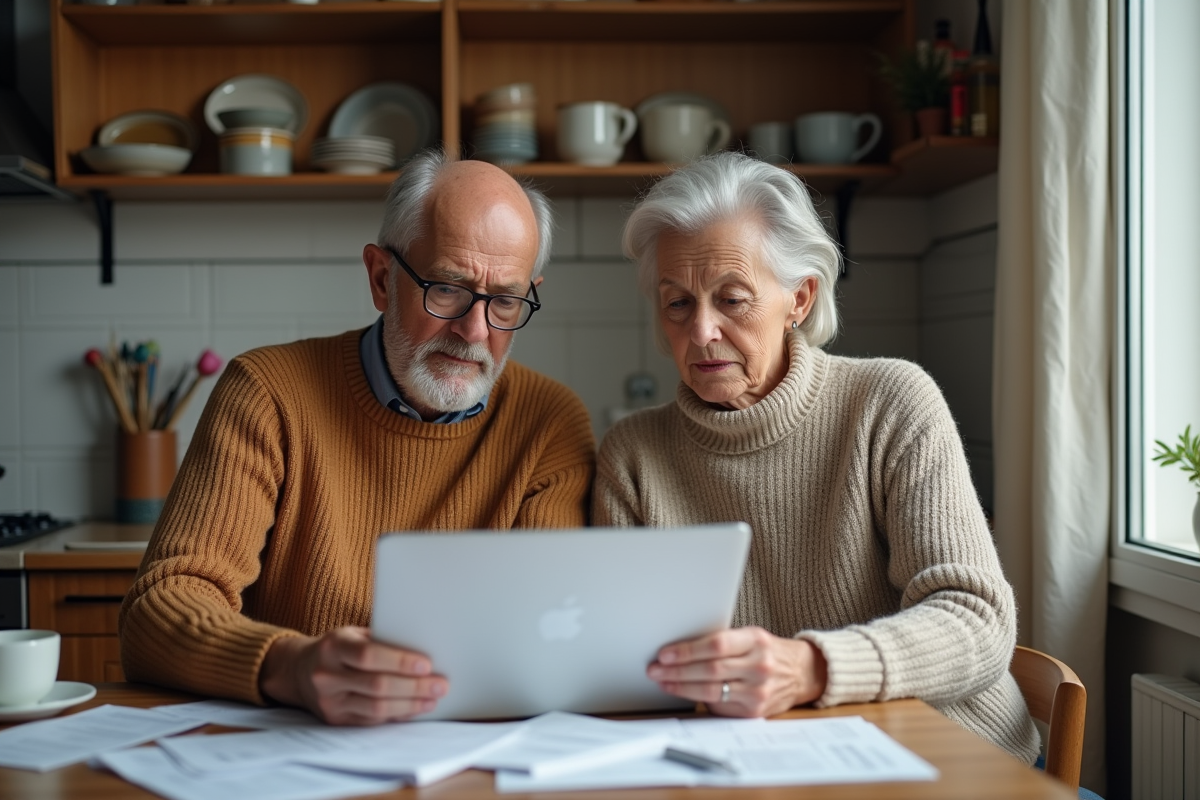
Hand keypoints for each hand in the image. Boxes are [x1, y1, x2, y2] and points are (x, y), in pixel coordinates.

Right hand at [259, 626, 447, 724]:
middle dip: (414, 687)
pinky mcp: (335, 719)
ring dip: (410, 705)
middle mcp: (326, 674)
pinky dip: (398, 715)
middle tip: (440, 685)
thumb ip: (382, 640)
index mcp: (333, 646)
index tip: (427, 664)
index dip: (399, 661)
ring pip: (376, 708)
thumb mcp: (354, 634)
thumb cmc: (340, 647)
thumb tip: (425, 650)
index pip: (368, 656)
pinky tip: (415, 708)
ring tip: (433, 698)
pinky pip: (372, 720)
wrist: (299, 670)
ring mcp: (329, 701)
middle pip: (377, 685)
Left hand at [646, 626, 826, 717]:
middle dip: (677, 670)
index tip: (665, 654)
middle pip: (710, 670)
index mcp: (756, 640)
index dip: (687, 650)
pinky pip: (719, 705)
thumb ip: (722, 641)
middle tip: (655, 669)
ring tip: (662, 681)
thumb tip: (679, 647)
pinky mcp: (754, 711)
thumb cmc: (767, 651)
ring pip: (711, 690)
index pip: (716, 645)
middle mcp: (760, 666)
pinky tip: (682, 692)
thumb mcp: (751, 637)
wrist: (802, 673)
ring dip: (681, 687)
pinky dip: (696, 699)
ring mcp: (758, 691)